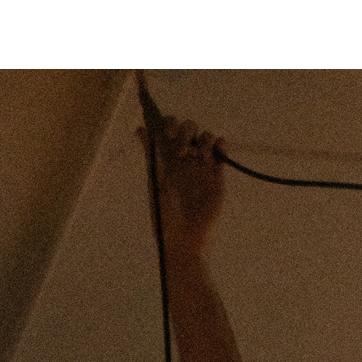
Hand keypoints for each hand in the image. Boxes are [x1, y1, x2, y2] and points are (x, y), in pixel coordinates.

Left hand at [151, 113, 227, 261]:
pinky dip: (221, 145)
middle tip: (182, 149)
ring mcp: (200, 165)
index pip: (168, 130)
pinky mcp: (216, 174)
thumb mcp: (156, 182)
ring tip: (200, 154)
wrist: (185, 236)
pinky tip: (218, 148)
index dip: (170, 124)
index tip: (169, 133)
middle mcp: (183, 159)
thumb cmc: (165, 214)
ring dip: (203, 138)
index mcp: (166, 160)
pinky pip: (220, 152)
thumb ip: (152, 155)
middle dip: (186, 130)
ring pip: (205, 138)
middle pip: (188, 129)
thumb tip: (141, 129)